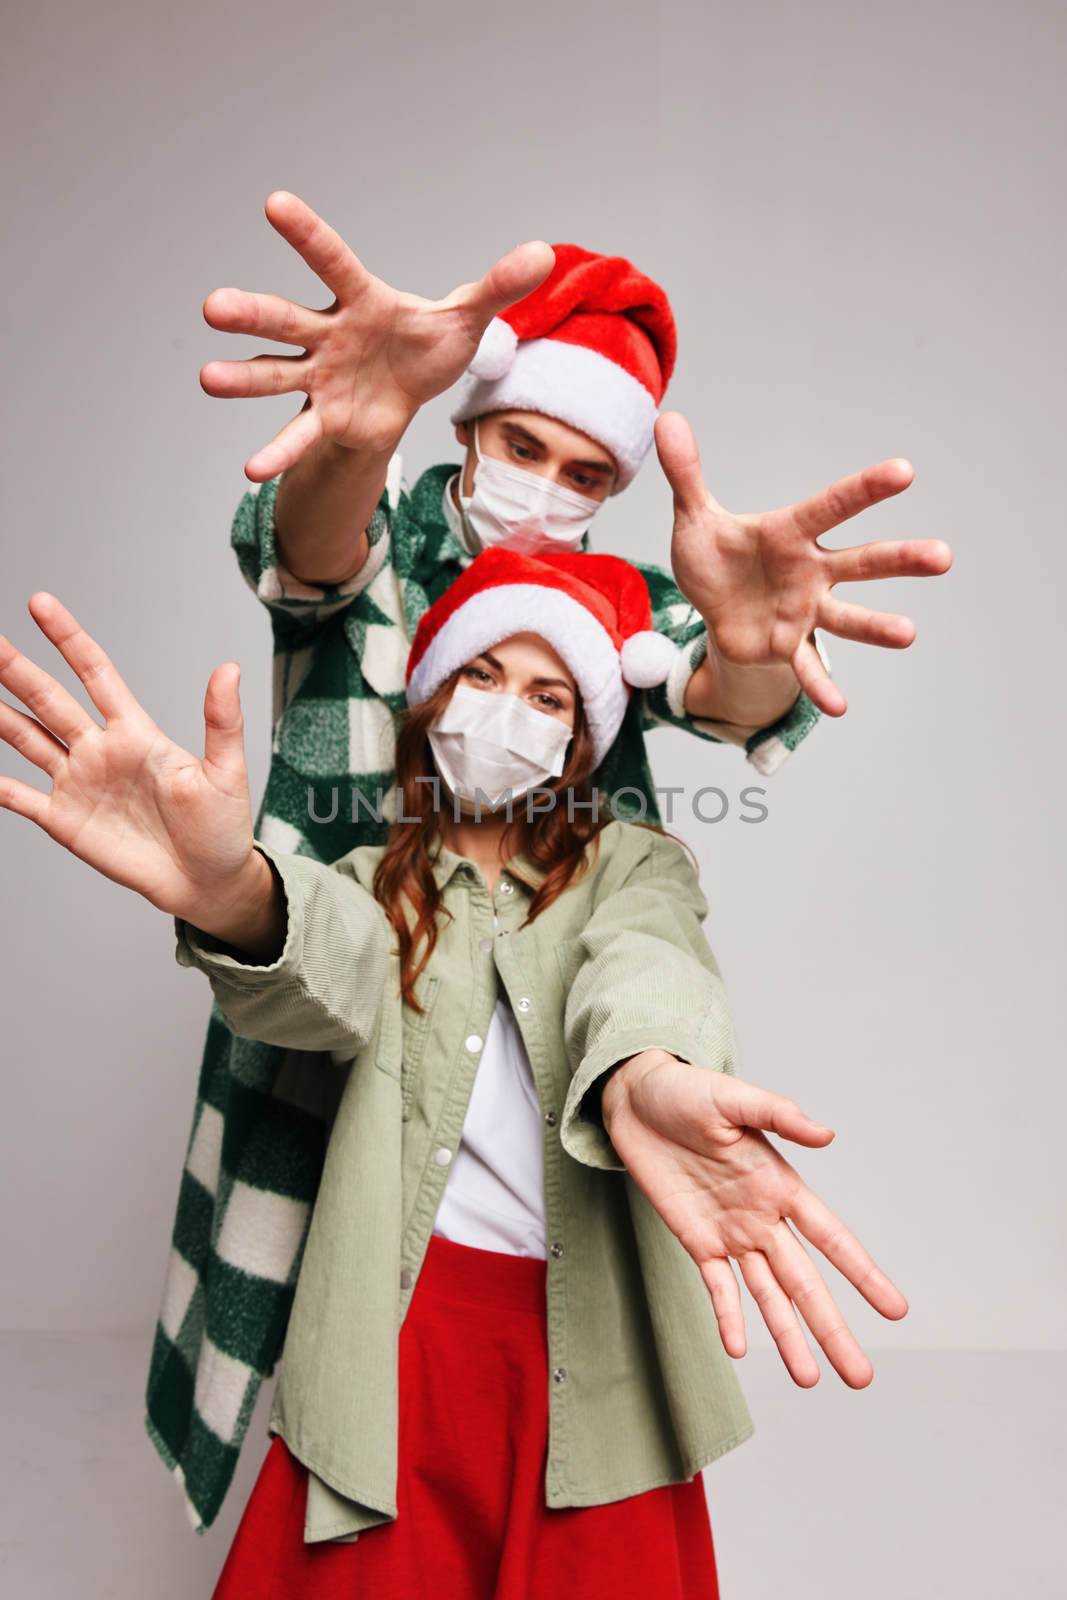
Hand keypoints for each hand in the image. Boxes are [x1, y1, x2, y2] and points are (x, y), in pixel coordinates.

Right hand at [0, 593, 265, 932]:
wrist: (208, 882)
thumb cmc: (222, 828)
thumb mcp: (227, 773)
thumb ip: (222, 722)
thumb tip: (229, 669)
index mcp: (136, 733)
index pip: (95, 673)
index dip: (68, 638)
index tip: (41, 604)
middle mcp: (100, 751)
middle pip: (49, 700)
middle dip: (16, 669)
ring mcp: (79, 784)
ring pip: (27, 738)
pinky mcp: (66, 821)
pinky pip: (20, 797)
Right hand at [200, 190, 554, 480]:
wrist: (410, 396)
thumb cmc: (426, 346)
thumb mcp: (466, 318)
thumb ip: (497, 286)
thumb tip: (543, 253)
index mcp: (361, 299)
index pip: (333, 260)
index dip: (307, 235)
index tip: (275, 203)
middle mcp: (328, 334)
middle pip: (286, 319)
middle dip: (251, 315)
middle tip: (212, 307)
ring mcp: (319, 377)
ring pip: (275, 375)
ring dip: (243, 378)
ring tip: (207, 378)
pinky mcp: (323, 418)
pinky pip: (297, 435)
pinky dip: (278, 453)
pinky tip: (251, 471)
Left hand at [601, 1050, 908, 1387]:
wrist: (637, 1099)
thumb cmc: (689, 1091)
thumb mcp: (733, 1098)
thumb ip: (779, 1116)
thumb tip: (827, 1134)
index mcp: (780, 1184)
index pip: (831, 1237)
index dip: (862, 1273)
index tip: (896, 1310)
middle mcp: (763, 1217)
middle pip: (804, 1282)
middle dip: (832, 1328)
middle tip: (861, 1377)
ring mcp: (730, 1234)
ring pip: (767, 1296)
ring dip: (788, 1337)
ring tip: (810, 1380)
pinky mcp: (695, 1240)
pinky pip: (717, 1287)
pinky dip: (728, 1318)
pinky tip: (740, 1350)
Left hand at [657, 411, 952, 715]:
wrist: (712, 611)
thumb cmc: (717, 558)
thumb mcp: (695, 518)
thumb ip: (686, 473)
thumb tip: (666, 418)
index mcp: (792, 532)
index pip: (833, 506)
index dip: (866, 490)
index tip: (905, 471)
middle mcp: (811, 570)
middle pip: (863, 561)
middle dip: (902, 559)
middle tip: (944, 557)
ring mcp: (806, 610)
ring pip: (849, 616)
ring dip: (876, 627)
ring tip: (908, 634)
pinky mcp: (790, 645)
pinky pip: (808, 666)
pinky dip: (820, 685)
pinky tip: (838, 707)